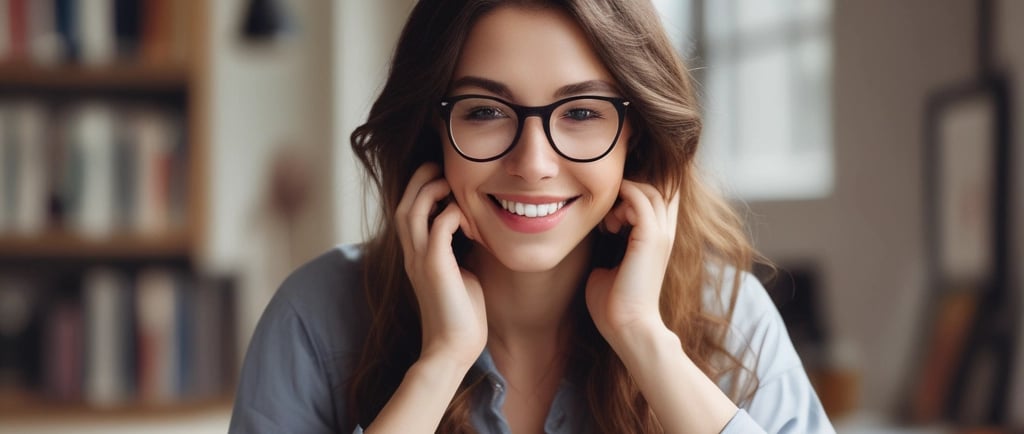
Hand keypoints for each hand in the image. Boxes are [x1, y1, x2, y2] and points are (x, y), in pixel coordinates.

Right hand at [396, 163, 486, 366]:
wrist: (453, 349)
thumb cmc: (462, 314)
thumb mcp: (460, 273)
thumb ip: (458, 250)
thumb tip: (472, 229)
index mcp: (416, 256)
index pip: (406, 212)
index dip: (419, 189)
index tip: (440, 175)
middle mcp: (412, 256)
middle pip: (403, 205)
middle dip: (419, 180)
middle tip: (440, 166)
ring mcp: (420, 261)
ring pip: (412, 212)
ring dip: (431, 192)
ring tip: (449, 182)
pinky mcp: (435, 269)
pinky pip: (437, 229)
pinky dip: (451, 215)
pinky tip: (467, 218)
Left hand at [585, 180, 679, 344]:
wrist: (627, 327)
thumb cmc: (614, 304)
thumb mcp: (608, 269)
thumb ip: (606, 250)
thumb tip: (594, 240)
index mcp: (657, 241)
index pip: (657, 200)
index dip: (633, 196)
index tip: (607, 215)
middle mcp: (665, 234)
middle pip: (655, 190)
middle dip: (627, 193)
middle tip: (605, 219)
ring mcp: (661, 235)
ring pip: (649, 191)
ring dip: (624, 198)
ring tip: (607, 224)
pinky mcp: (651, 238)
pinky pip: (640, 200)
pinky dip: (622, 202)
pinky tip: (608, 225)